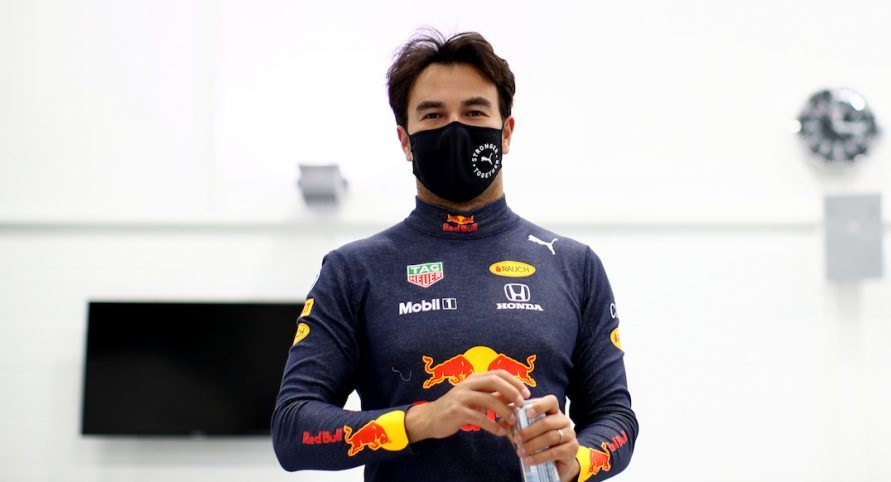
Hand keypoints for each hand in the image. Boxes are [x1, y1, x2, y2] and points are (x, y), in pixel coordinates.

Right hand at [405, 369, 530, 440]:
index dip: (514, 381)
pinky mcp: (456, 411)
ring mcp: (461, 396)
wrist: (430, 418)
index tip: (526, 393)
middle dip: (511, 392)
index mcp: (474, 378)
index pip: (498, 373)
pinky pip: (479, 417)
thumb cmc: (457, 408)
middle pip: (494, 381)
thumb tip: (516, 399)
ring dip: (504, 410)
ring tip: (513, 421)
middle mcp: (468, 384)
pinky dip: (493, 425)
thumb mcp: (475, 399)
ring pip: (488, 399)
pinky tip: (500, 432)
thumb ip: (493, 396)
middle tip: (521, 404)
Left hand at [513, 395, 579, 481]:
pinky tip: (528, 460)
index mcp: (553, 411)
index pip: (551, 401)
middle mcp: (564, 420)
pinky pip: (554, 452)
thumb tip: (502, 420)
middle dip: (529, 431)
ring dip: (532, 445)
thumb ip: (514, 424)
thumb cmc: (539, 441)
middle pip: (547, 422)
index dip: (539, 406)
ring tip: (520, 451)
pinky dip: (539, 457)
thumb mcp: (526, 431)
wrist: (556, 462)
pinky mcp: (571, 449)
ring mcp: (569, 434)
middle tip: (517, 439)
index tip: (527, 414)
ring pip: (550, 437)